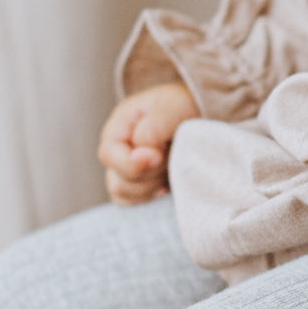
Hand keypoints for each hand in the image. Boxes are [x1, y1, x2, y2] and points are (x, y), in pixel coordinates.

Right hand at [98, 82, 198, 204]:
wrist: (199, 115)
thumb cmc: (185, 106)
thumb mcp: (173, 108)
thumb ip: (153, 129)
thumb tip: (142, 155)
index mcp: (120, 124)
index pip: (108, 154)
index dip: (132, 163)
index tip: (158, 157)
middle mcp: (117, 147)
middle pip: (117, 180)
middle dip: (149, 175)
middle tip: (170, 156)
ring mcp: (123, 167)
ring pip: (123, 193)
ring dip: (151, 187)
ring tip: (169, 167)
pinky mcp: (134, 183)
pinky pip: (130, 202)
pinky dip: (149, 197)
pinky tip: (165, 185)